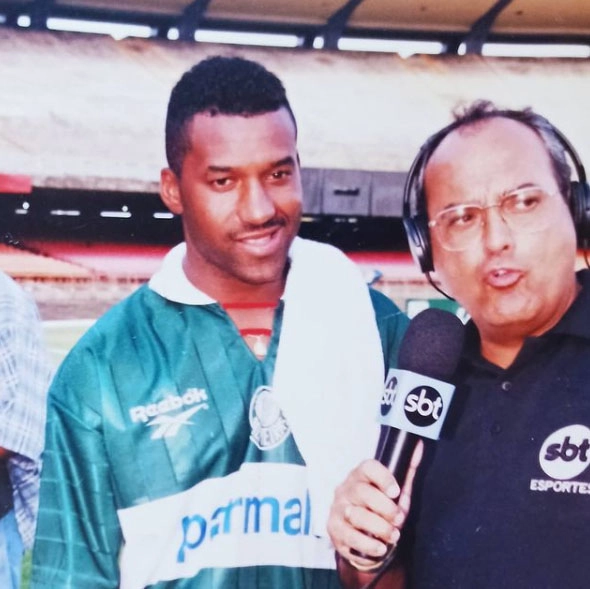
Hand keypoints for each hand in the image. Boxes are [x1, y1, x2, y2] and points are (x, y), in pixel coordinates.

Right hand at [327, 442, 422, 570]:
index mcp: (360, 476)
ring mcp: (337, 509)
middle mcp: (345, 489)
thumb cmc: (379, 509)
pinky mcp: (334, 530)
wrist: (359, 535)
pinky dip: (368, 545)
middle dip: (385, 508)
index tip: (396, 491)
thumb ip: (406, 471)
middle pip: (362, 492)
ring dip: (379, 528)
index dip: (383, 477)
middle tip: (398, 519)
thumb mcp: (395, 491)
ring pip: (355, 515)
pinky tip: (380, 547)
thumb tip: (418, 446)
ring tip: (393, 536)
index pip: (368, 467)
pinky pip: (349, 537)